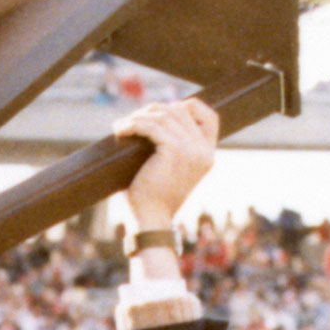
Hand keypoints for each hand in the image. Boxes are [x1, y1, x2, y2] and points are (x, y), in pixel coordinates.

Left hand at [115, 98, 219, 233]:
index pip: (210, 116)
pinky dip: (133, 124)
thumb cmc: (154, 198)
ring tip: (122, 126)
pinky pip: (152, 126)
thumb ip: (174, 145)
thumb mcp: (172, 169)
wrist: (151, 222)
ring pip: (164, 115)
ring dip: (139, 117)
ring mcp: (191, 149)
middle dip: (153, 111)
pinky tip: (120, 131)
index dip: (187, 107)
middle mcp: (204, 150)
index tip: (161, 114)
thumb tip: (155, 116)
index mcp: (208, 155)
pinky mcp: (174, 150)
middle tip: (132, 121)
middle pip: (180, 110)